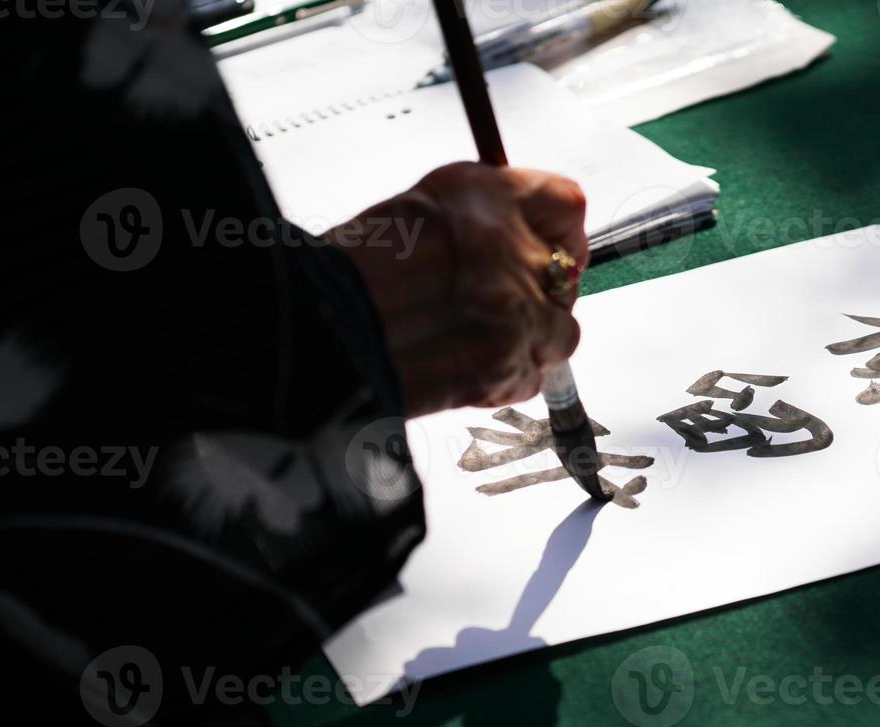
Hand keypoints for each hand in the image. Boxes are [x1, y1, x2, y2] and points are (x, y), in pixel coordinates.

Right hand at [326, 163, 588, 416]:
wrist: (312, 335)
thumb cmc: (344, 278)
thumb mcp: (412, 214)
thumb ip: (476, 223)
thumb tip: (519, 241)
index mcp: (478, 195)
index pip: (564, 204)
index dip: (562, 233)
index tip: (556, 249)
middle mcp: (505, 244)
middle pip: (566, 273)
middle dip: (540, 293)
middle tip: (500, 306)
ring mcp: (513, 307)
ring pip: (560, 329)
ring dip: (528, 340)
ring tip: (475, 342)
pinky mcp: (506, 362)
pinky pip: (534, 376)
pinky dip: (506, 378)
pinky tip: (463, 366)